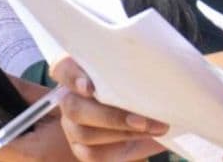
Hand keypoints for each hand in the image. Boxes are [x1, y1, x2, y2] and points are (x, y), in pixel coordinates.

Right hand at [52, 56, 168, 161]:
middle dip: (110, 116)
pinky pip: (92, 154)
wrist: (146, 114)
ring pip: (84, 133)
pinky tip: (142, 139)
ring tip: (152, 129)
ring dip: (121, 133)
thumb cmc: (138, 84)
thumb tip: (160, 75)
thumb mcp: (137, 74)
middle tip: (140, 120)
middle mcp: (69, 97)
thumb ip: (138, 72)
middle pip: (73, 107)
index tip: (89, 87)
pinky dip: (119, 148)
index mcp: (76, 70)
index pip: (62, 69)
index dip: (73, 78)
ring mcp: (71, 125)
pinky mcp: (81, 147)